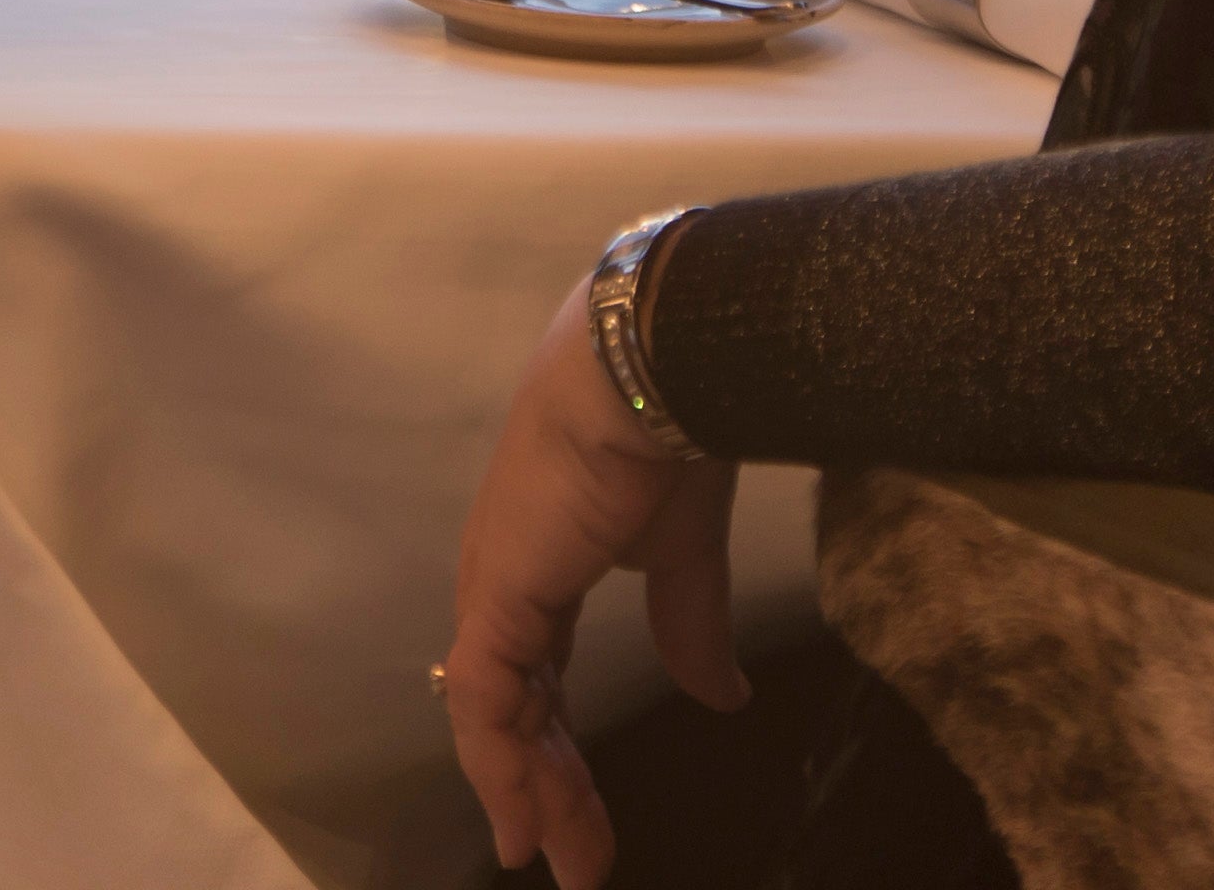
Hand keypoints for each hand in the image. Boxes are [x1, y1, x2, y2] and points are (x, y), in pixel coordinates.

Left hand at [444, 281, 743, 888]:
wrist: (649, 373)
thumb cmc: (669, 439)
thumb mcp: (684, 550)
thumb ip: (691, 624)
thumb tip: (723, 697)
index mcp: (545, 561)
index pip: (542, 674)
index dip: (557, 746)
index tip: (581, 816)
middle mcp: (508, 580)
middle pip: (520, 707)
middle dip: (548, 787)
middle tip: (576, 860)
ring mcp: (496, 588)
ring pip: (499, 717)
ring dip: (530, 791)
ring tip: (557, 857)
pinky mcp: (497, 597)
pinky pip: (489, 702)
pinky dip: (501, 764)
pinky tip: (525, 820)